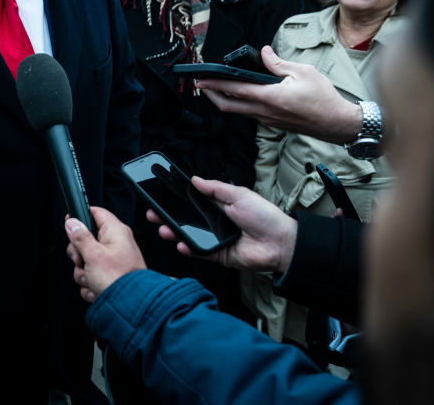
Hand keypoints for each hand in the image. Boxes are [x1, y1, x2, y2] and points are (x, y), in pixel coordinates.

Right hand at [65, 206, 145, 302]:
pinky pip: (92, 275)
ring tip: (91, 279)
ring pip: (87, 260)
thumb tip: (72, 222)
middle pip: (86, 239)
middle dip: (79, 255)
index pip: (95, 212)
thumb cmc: (118, 279)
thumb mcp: (93, 255)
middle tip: (82, 261)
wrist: (131, 307)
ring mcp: (113, 260)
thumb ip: (80, 237)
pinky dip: (90, 284)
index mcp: (115, 232)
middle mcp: (116, 243)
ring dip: (83, 273)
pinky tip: (95, 289)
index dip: (80, 217)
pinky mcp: (111, 275)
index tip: (70, 226)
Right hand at [147, 176, 296, 272]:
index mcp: (219, 206)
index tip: (161, 196)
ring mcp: (215, 239)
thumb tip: (194, 179)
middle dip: (168, 216)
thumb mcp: (238, 194)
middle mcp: (214, 222)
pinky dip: (188, 249)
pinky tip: (179, 243)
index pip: (193, 202)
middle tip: (154, 213)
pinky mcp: (218, 254)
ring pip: (189, 236)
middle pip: (186, 219)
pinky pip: (199, 252)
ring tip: (163, 228)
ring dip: (174, 232)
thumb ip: (215, 188)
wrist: (280, 243)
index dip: (177, 200)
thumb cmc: (264, 216)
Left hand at [196, 45, 361, 143]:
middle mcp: (264, 111)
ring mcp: (267, 120)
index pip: (234, 89)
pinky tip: (239, 95)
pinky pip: (249, 114)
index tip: (201, 78)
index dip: (215, 83)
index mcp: (270, 97)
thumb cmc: (324, 98)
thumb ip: (278, 63)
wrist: (337, 123)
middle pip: (228, 106)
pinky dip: (239, 104)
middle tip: (200, 84)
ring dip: (224, 99)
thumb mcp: (303, 72)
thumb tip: (263, 53)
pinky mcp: (272, 123)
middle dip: (211, 94)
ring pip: (237, 111)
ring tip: (216, 87)